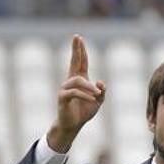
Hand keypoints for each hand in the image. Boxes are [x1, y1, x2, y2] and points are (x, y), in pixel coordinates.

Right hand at [48, 35, 105, 151]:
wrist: (72, 125)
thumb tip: (101, 83)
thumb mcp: (98, 101)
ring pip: (78, 80)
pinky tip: (93, 99)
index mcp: (79, 79)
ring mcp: (65, 88)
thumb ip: (102, 92)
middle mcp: (70, 81)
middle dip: (76, 50)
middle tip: (77, 38)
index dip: (80, 50)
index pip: (80, 62)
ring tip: (97, 95)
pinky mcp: (62, 97)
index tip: (79, 38)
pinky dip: (85, 95)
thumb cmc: (84, 112)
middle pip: (73, 62)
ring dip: (90, 87)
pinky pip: (74, 92)